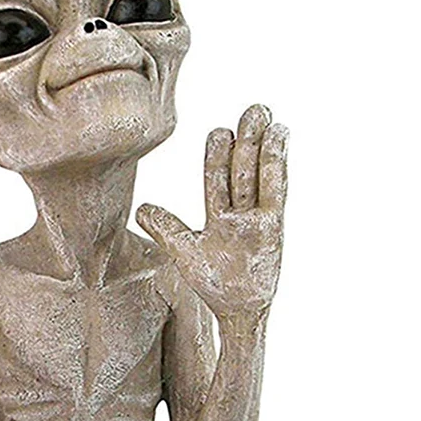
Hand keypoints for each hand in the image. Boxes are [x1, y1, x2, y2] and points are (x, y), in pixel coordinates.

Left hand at [137, 104, 287, 320]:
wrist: (237, 311)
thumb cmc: (214, 283)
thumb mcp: (184, 254)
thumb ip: (167, 229)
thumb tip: (141, 209)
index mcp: (218, 217)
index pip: (216, 179)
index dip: (218, 155)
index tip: (219, 131)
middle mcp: (240, 213)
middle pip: (241, 169)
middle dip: (246, 139)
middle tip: (254, 108)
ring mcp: (257, 219)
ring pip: (258, 175)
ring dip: (262, 145)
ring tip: (265, 115)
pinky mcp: (272, 228)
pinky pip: (274, 191)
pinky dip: (276, 165)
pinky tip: (279, 138)